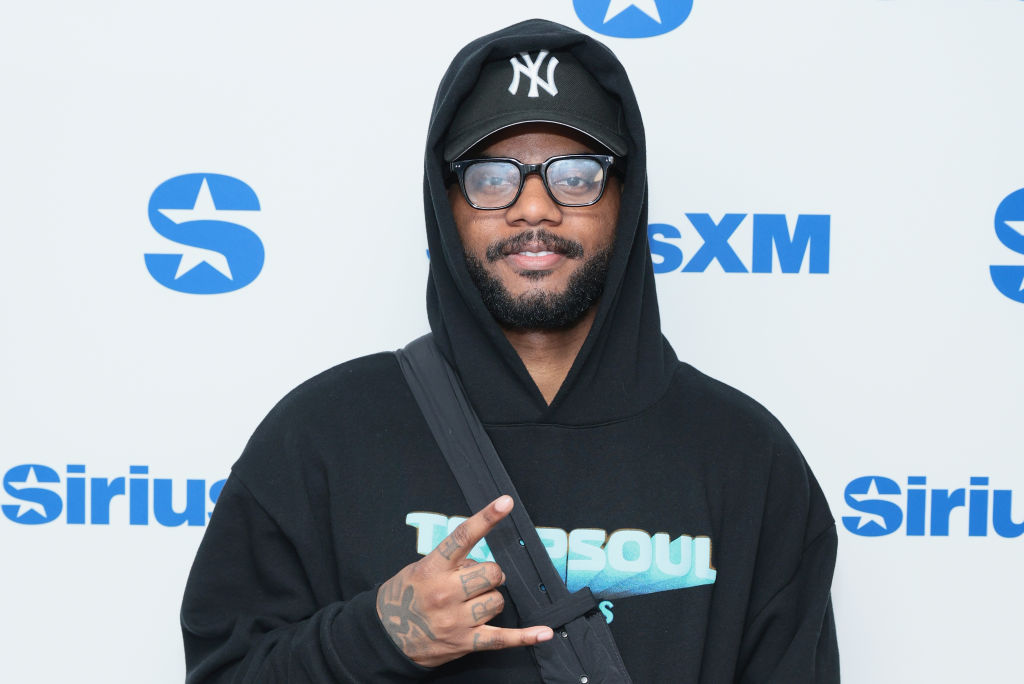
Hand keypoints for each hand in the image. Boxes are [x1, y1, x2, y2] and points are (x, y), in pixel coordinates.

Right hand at [375, 495, 553, 666]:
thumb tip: (480, 564)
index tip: (505, 503)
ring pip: (497, 600)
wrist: (384, 637)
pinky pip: (502, 639)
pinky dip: (525, 637)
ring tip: (471, 605)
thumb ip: (450, 564)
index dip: (486, 518)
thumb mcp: (419, 570)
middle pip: (492, 572)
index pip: (462, 537)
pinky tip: (543, 633)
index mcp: (433, 568)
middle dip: (490, 574)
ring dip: (491, 600)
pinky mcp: (464, 642)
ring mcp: (456, 619)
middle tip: (476, 581)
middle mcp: (445, 592)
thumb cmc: (404, 597)